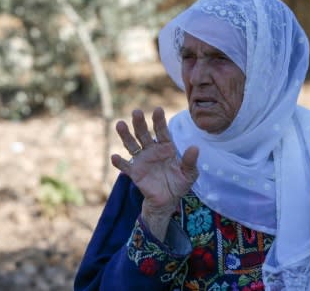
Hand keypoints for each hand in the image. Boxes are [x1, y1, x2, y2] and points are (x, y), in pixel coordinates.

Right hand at [111, 107, 198, 239]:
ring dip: (125, 135)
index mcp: (166, 147)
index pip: (162, 131)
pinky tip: (115, 157)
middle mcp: (152, 150)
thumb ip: (190, 161)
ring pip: (132, 145)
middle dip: (140, 123)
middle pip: (144, 134)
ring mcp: (142, 160)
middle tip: (136, 112)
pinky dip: (120, 162)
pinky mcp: (135, 173)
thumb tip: (195, 147)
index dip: (159, 121)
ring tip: (120, 124)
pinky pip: (126, 166)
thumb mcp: (189, 174)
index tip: (158, 109)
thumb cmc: (180, 183)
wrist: (168, 201)